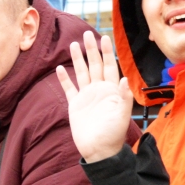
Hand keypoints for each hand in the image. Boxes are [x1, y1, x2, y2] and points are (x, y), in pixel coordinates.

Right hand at [56, 30, 133, 161]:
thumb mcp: (122, 115)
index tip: (104, 37)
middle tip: (87, 34)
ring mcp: (86, 97)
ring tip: (74, 45)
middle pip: (95, 65)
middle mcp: (99, 90)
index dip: (107, 52)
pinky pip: (69, 89)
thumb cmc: (113, 134)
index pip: (110, 66)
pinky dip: (64, 79)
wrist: (99, 150)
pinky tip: (59, 69)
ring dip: (78, 59)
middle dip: (92, 50)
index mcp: (111, 90)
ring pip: (82, 73)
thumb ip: (124, 97)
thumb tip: (124, 78)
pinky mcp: (75, 105)